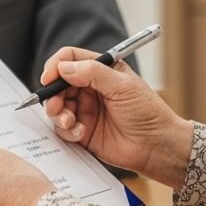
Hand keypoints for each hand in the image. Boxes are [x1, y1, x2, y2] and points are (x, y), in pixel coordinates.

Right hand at [41, 47, 193, 188]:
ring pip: (57, 106)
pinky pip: (62, 128)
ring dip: (58, 113)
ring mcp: (85, 110)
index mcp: (101, 70)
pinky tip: (80, 133)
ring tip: (70, 121)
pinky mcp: (83, 131)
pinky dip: (66, 130)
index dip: (56, 66)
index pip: (70, 59)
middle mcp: (90, 88)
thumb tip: (64, 68)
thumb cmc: (147, 112)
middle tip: (56, 104)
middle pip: (58, 83)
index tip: (49, 77)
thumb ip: (92, 73)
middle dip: (53, 94)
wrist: (157, 146)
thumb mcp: (122, 86)